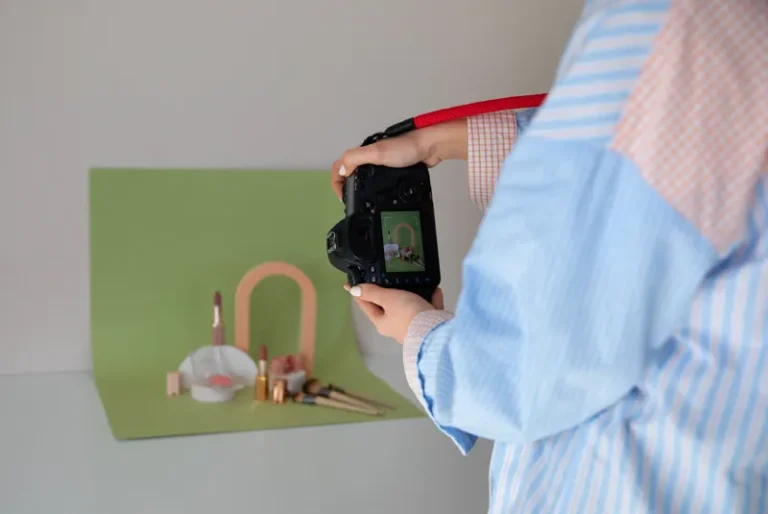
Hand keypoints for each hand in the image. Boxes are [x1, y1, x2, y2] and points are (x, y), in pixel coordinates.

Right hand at [331, 119, 466, 199]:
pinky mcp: (395, 170)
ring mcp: (383, 164)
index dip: (336, 181)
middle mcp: (371, 157)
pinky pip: (380, 181)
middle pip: (350, 172)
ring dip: (359, 189)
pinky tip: (381, 197)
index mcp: (364, 152)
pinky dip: (375, 189)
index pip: (340, 165)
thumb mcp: (377, 153)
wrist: (431, 147)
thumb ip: (356, 159)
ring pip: (364, 177)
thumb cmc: (405, 149)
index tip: (343, 197)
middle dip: (346, 187)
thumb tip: (342, 172)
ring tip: (363, 203)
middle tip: (351, 202)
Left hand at [344, 283, 444, 343]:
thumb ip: (373, 293)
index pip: (366, 305)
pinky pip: (429, 308)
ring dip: (412, 294)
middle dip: (388, 293)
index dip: (358, 293)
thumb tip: (353, 290)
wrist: (436, 331)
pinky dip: (431, 299)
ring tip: (412, 280)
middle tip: (386, 277)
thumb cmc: (408, 314)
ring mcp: (414, 326)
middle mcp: (396, 326)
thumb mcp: (388, 299)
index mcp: (382, 322)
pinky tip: (435, 289)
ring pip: (410, 306)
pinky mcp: (431, 325)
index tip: (349, 283)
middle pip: (388, 306)